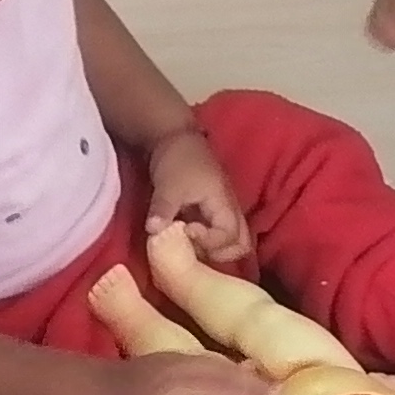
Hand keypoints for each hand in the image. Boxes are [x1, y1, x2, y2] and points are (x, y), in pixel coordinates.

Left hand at [99, 345, 270, 394]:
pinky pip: (208, 359)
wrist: (102, 394)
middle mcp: (174, 387)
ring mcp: (174, 367)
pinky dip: (230, 365)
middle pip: (219, 387)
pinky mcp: (174, 354)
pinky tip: (245, 370)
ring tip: (269, 385)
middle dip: (251, 393)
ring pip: (217, 369)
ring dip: (245, 377)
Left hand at [142, 129, 247, 268]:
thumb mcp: (168, 185)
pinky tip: (187, 242)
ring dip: (212, 251)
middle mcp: (231, 213)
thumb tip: (153, 232)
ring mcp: (224, 215)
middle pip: (241, 246)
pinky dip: (206, 245)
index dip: (209, 242)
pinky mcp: (213, 217)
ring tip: (188, 245)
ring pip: (232, 244)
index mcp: (225, 205)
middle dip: (218, 254)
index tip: (186, 230)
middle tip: (192, 248)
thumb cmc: (177, 160)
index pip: (230, 238)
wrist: (175, 140)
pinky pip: (219, 238)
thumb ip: (162, 210)